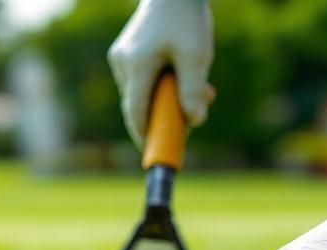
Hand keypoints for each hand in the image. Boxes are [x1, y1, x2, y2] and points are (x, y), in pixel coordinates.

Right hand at [108, 0, 213, 146]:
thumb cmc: (186, 19)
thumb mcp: (196, 56)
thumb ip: (193, 90)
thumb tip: (194, 122)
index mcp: (135, 66)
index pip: (136, 113)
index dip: (146, 137)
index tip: (157, 153)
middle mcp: (122, 63)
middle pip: (139, 105)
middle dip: (165, 117)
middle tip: (192, 123)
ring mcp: (122, 58)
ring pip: (144, 93)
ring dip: (169, 100)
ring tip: (204, 93)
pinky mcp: (128, 53)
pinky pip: (144, 80)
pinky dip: (164, 86)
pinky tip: (188, 78)